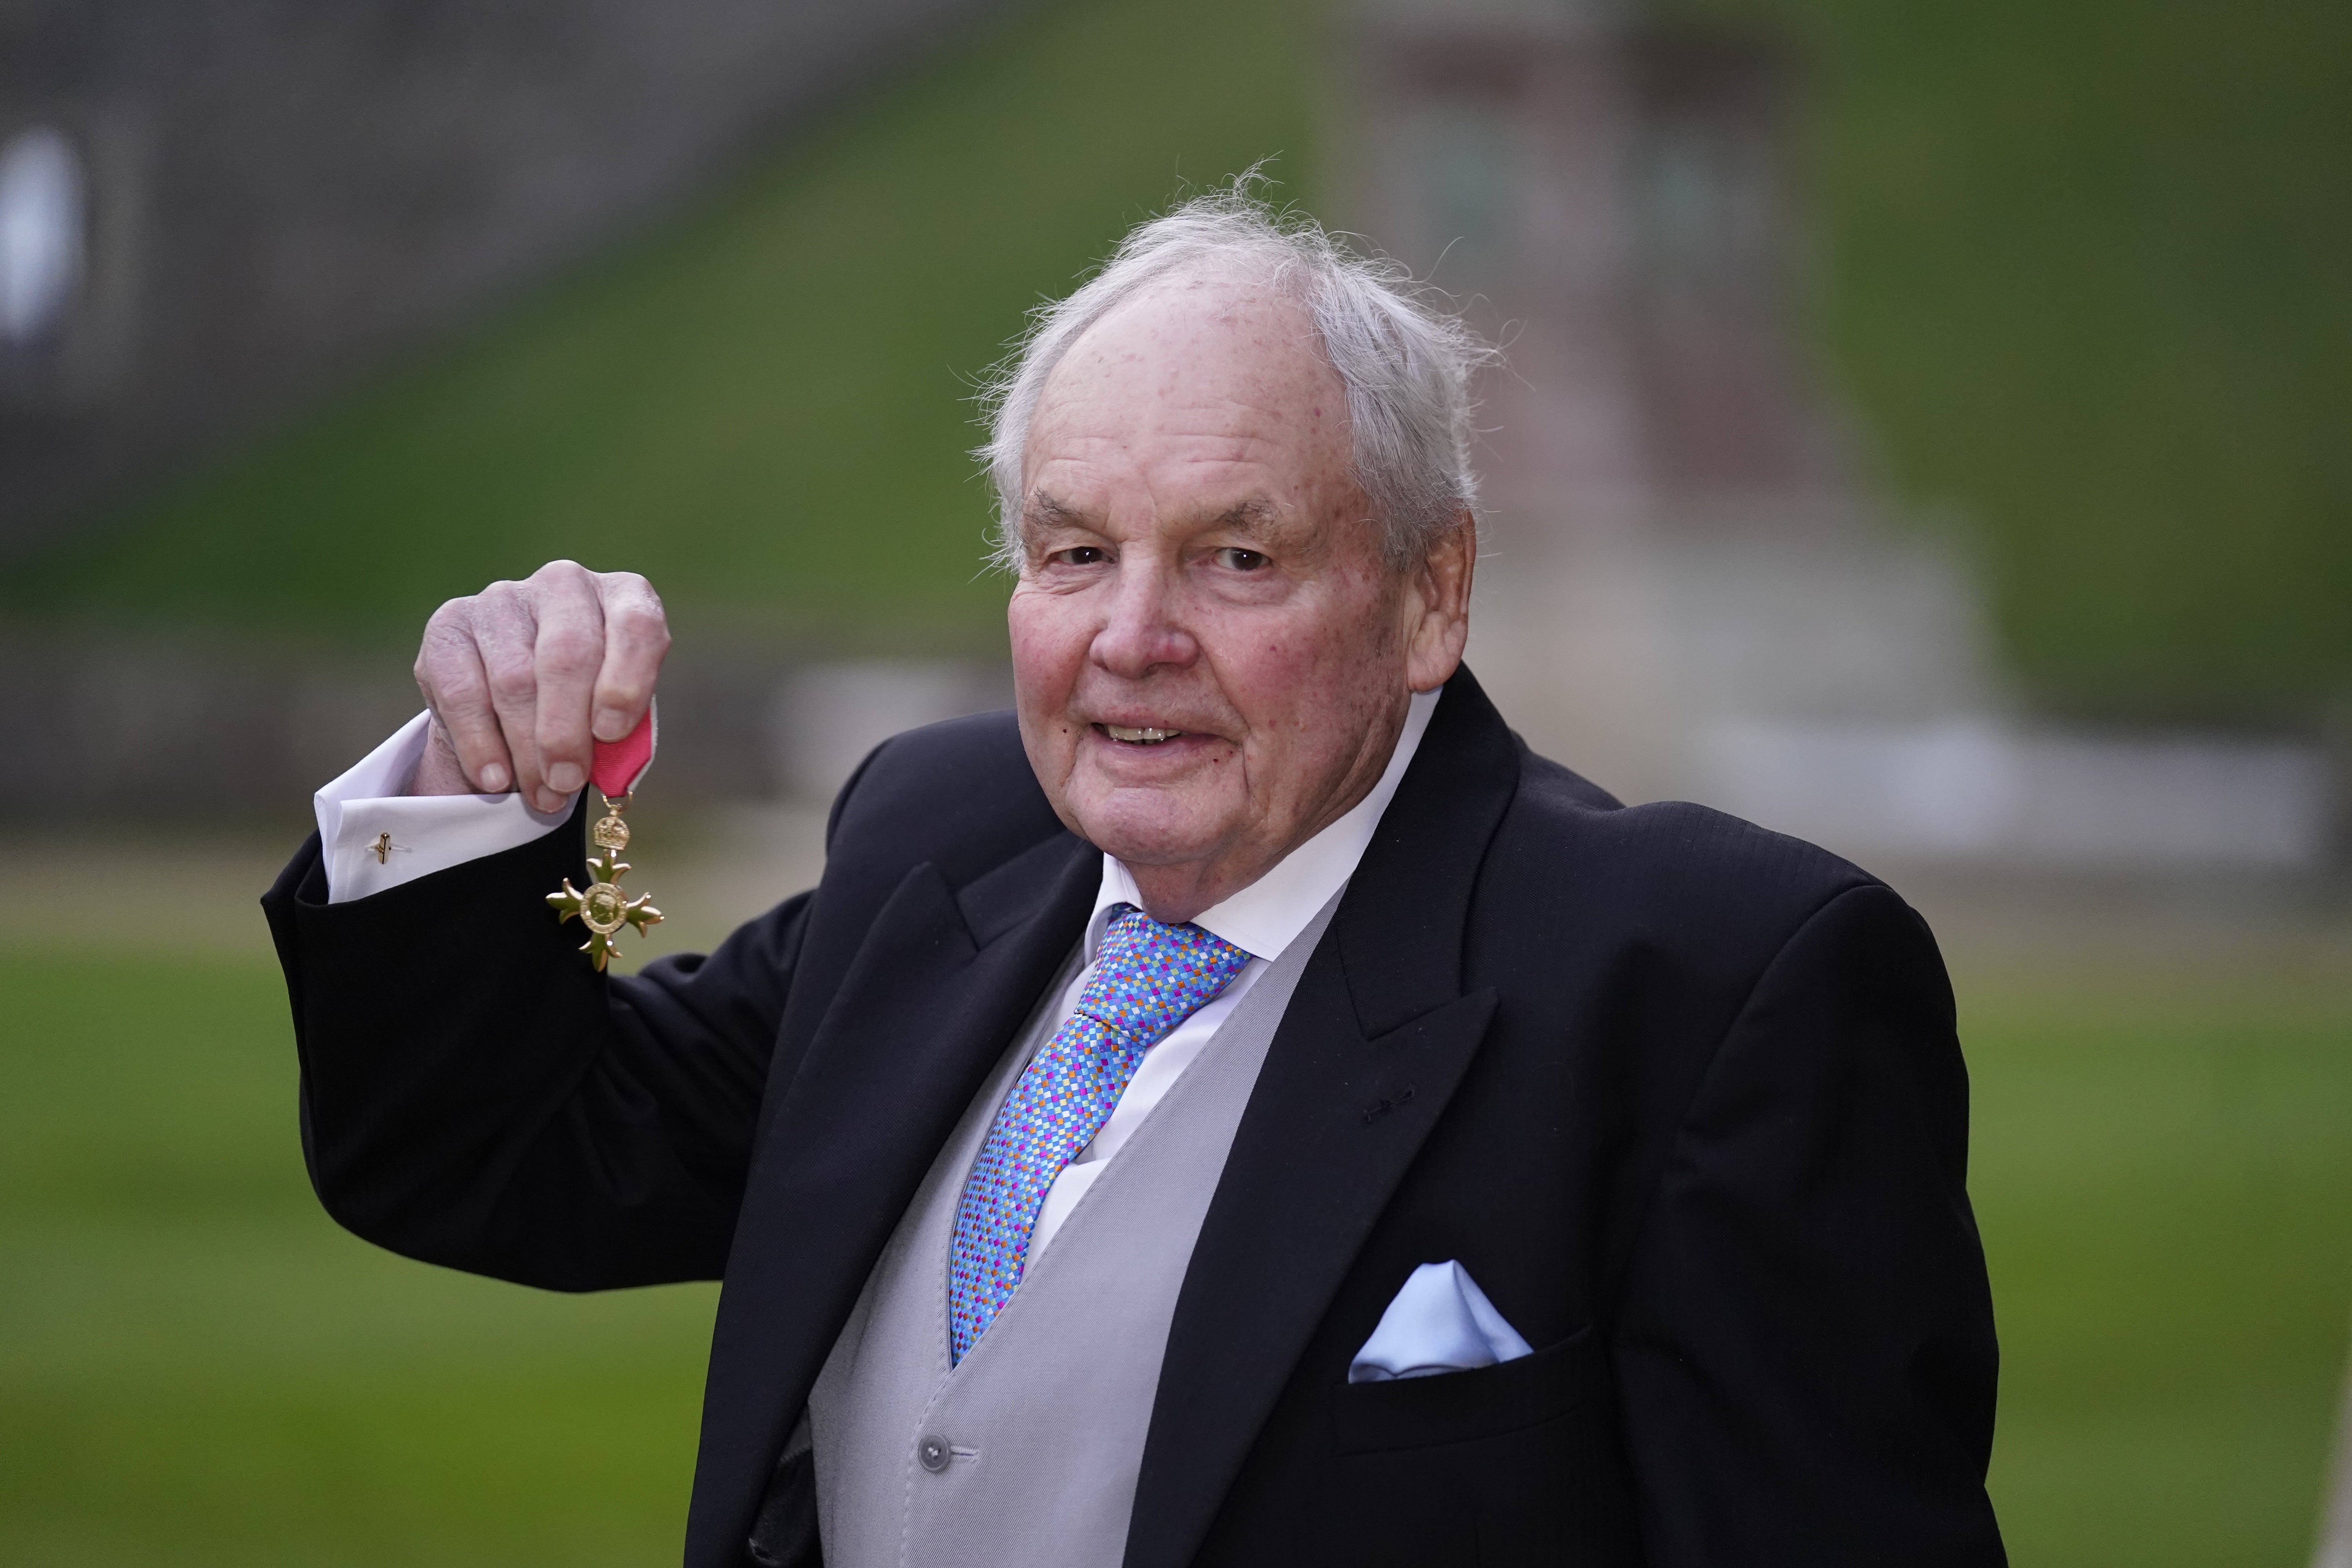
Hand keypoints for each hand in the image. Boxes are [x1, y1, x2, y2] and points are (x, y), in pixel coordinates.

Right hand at [409, 560, 669, 810]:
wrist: (521, 701)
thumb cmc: (588, 708)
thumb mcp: (617, 717)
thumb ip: (623, 737)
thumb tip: (609, 772)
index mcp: (623, 596)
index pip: (636, 625)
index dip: (626, 681)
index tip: (610, 734)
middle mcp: (564, 584)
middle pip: (568, 654)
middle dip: (567, 730)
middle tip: (566, 782)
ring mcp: (502, 598)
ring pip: (515, 679)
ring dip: (526, 749)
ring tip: (539, 794)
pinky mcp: (449, 624)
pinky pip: (463, 691)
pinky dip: (481, 744)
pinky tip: (496, 778)